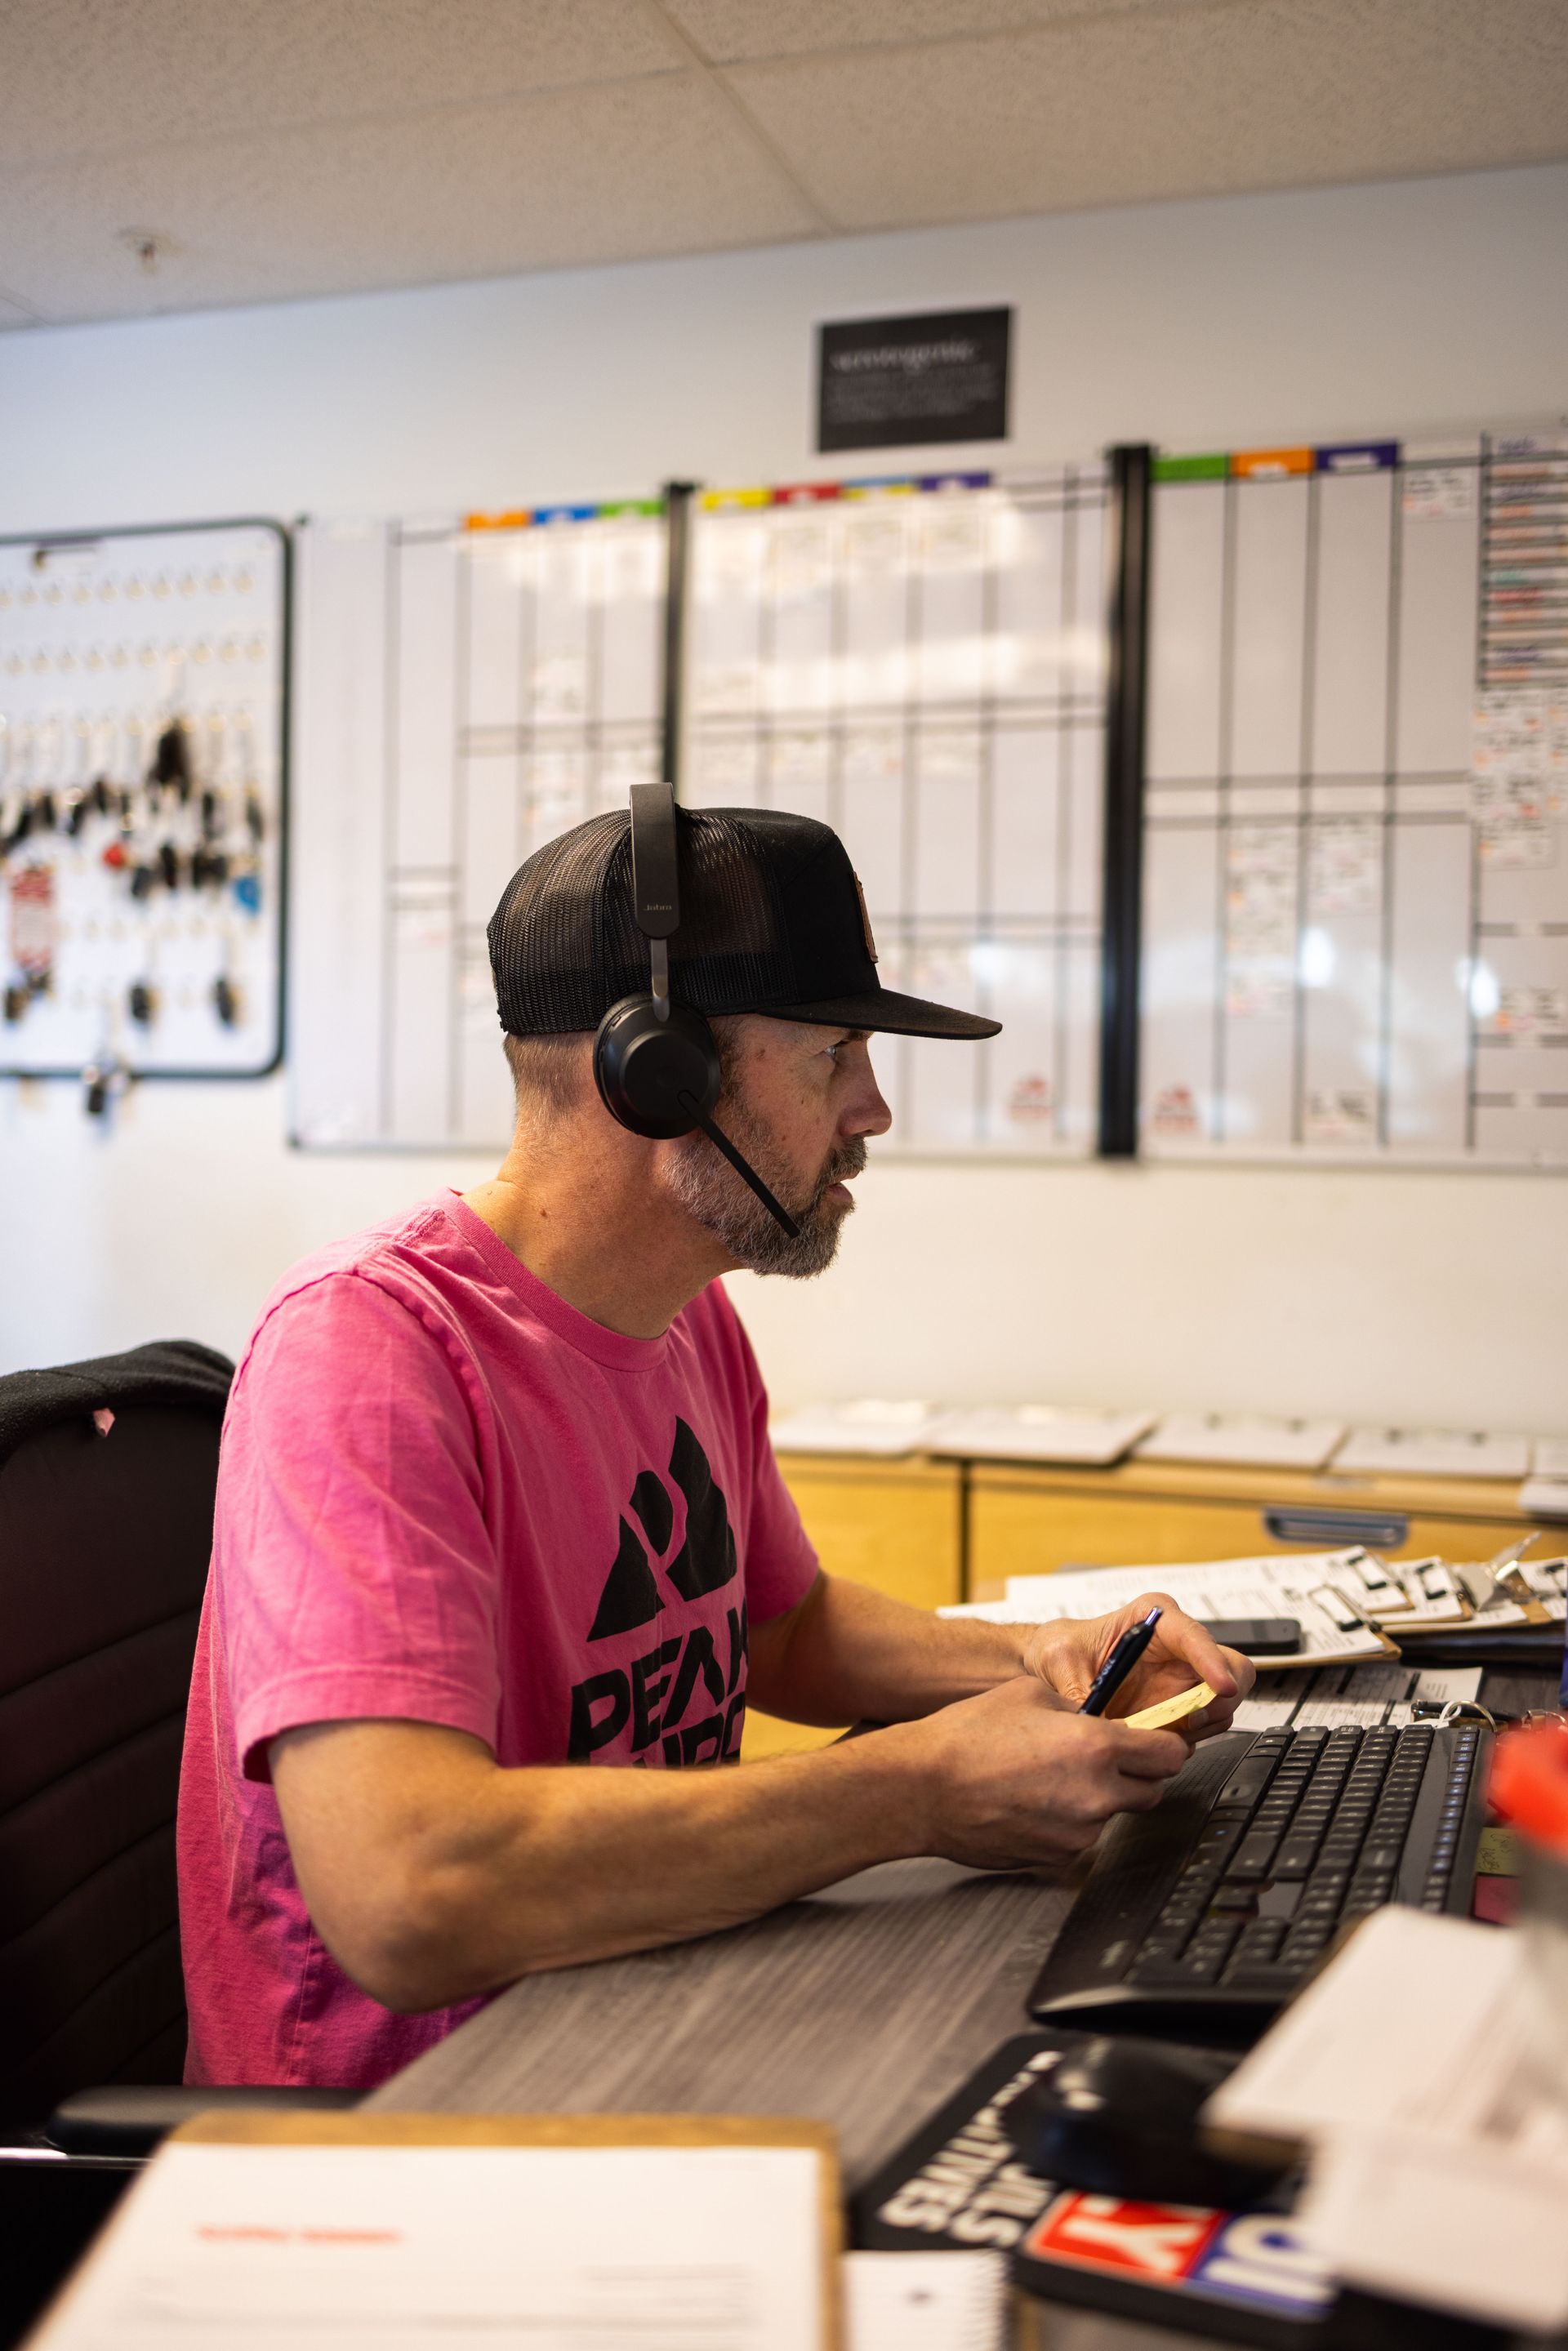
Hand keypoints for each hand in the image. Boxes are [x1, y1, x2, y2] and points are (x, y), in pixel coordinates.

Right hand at [897, 1676, 1190, 1872]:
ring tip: (1050, 1777)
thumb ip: (1079, 1707)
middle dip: (1137, 1773)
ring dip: (1099, 1798)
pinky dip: (1070, 1821)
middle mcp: (1096, 1795)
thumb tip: (1102, 1717)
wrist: (923, 1788)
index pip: (1171, 1754)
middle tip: (1105, 1757)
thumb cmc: (967, 1738)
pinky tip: (1034, 1801)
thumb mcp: (1030, 1693)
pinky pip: (1082, 1837)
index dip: (1166, 1744)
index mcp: (1096, 1747)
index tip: (1157, 1741)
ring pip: (1114, 1814)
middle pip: (1153, 1790)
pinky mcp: (1058, 1858)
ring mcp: (1079, 1833)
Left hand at [1021, 1594, 1253, 1743]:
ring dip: (1202, 1725)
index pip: (1194, 1635)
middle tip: (1194, 1720)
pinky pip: (1204, 1728)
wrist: (1055, 1667)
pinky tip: (1159, 1740)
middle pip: (1231, 1669)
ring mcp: (1184, 1680)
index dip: (1212, 1661)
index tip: (1220, 1687)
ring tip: (1162, 1733)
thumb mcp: (1060, 1660)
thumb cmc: (1063, 1648)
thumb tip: (1092, 1721)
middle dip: (1221, 1699)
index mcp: (1155, 1619)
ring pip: (1224, 1703)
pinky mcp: (1181, 1709)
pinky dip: (1188, 1740)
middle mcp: (1179, 1648)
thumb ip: (1078, 1688)